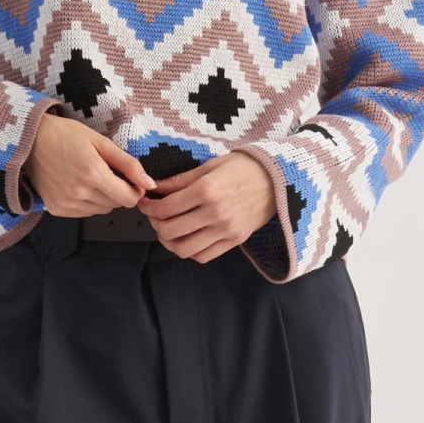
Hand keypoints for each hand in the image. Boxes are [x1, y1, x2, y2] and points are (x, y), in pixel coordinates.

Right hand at [26, 111, 154, 215]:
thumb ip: (128, 164)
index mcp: (93, 174)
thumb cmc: (66, 135)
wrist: (30, 140)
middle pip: (116, 205)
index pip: (128, 199)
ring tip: (91, 177)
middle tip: (107, 173)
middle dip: (118, 191)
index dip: (135, 190)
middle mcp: (79, 192)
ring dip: (104, 198)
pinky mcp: (57, 209)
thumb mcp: (101, 142)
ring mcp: (67, 203)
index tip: (132, 180)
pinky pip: (85, 213)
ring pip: (102, 210)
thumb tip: (150, 183)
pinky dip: (88, 202)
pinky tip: (78, 185)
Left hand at [134, 153, 278, 263]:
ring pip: (184, 249)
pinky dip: (189, 251)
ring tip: (167, 230)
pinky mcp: (234, 241)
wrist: (279, 179)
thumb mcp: (210, 166)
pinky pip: (203, 256)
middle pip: (170, 231)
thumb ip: (180, 180)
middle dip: (155, 224)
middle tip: (154, 216)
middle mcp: (215, 213)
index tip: (145, 203)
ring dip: (169, 242)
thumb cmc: (244, 167)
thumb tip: (154, 187)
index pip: (166, 208)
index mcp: (207, 190)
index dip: (149, 208)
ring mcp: (226, 230)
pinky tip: (187, 238)